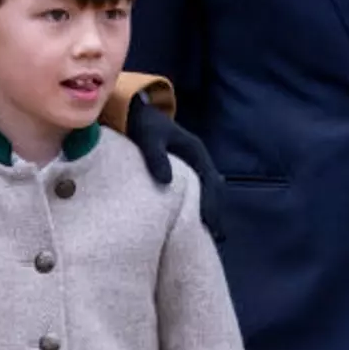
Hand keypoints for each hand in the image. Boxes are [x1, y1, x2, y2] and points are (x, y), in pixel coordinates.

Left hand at [124, 95, 232, 244]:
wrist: (132, 112)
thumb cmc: (142, 125)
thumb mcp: (148, 138)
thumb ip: (156, 157)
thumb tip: (166, 182)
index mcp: (195, 151)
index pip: (210, 182)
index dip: (211, 204)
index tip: (208, 224)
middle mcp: (197, 159)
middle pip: (213, 189)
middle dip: (215, 212)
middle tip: (215, 237)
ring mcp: (190, 164)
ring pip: (206, 191)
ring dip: (208, 211)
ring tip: (208, 235)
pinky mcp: (179, 169)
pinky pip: (194, 190)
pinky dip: (196, 205)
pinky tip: (191, 221)